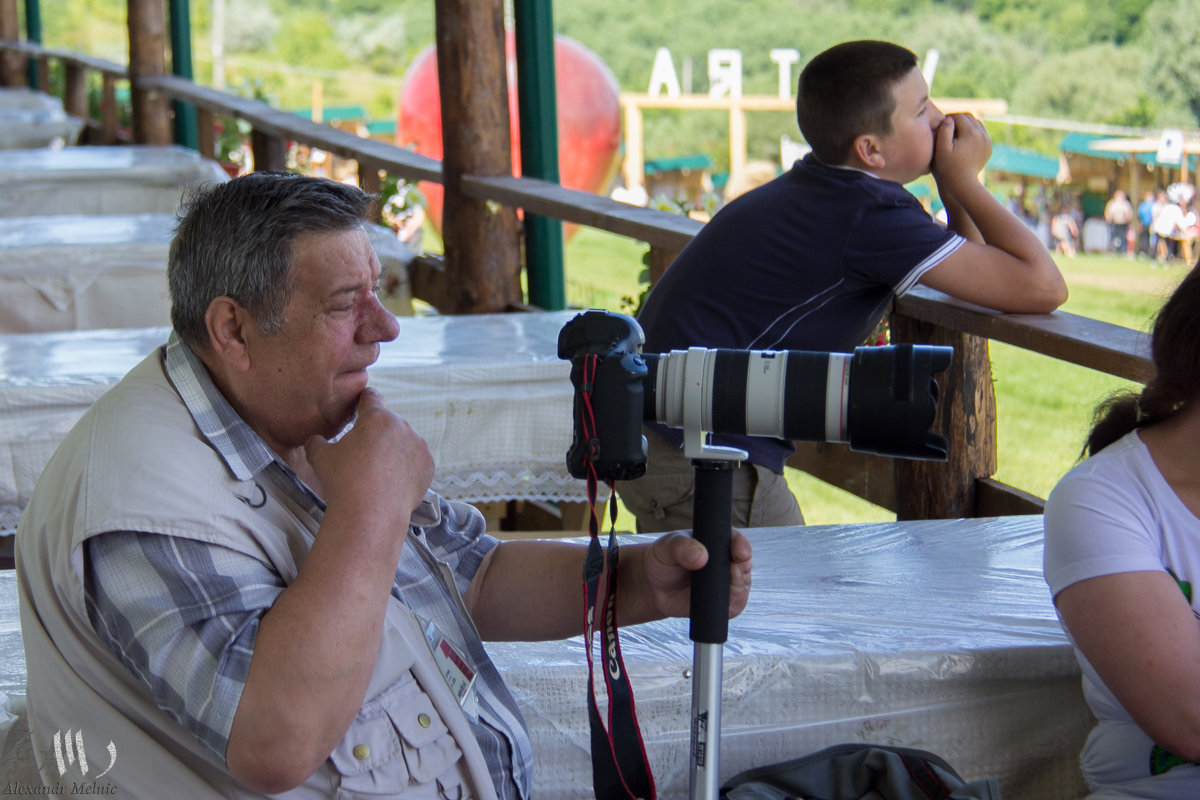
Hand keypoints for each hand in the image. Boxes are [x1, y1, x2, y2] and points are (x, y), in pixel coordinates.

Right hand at [305, 388, 433, 524]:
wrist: (371, 514)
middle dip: (377, 435)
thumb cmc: (344, 482)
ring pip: (403, 442)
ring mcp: (419, 445)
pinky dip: (407, 468)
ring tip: (378, 474)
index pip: (371, 396)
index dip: (364, 401)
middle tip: (364, 457)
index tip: (361, 408)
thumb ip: (316, 442)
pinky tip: (392, 483)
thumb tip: (316, 441)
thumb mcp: (320, 458)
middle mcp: (402, 426)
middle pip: (388, 423)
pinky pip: (416, 461)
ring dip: (393, 451)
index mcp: (376, 417)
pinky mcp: (429, 465)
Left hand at [638, 530, 753, 619]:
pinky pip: (733, 607)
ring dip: (736, 591)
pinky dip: (729, 607)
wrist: (655, 586)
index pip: (737, 540)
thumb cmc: (664, 560)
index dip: (742, 546)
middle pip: (744, 566)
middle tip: (730, 572)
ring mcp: (727, 583)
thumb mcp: (667, 547)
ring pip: (742, 588)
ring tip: (716, 591)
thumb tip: (700, 555)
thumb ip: (681, 547)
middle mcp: (727, 561)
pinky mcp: (723, 604)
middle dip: (741, 571)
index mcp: (718, 541)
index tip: (739, 552)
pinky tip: (717, 605)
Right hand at [931, 112, 991, 189]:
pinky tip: (963, 140)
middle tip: (946, 127)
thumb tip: (949, 119)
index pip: (958, 116)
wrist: (963, 184)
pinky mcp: (988, 148)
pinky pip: (981, 133)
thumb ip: (944, 130)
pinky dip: (972, 132)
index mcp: (970, 133)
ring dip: (965, 125)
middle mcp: (982, 134)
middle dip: (957, 119)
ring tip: (954, 133)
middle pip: (969, 117)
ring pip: (976, 123)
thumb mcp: (941, 149)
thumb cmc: (948, 168)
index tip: (939, 125)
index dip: (947, 118)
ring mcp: (987, 141)